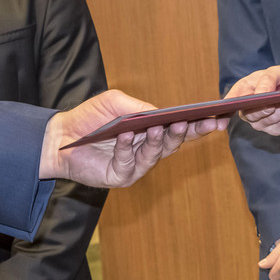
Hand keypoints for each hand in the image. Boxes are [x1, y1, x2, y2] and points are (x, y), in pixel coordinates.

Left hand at [40, 89, 223, 187]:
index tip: (218, 117)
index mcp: (152, 131)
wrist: (61, 136)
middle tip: (200, 122)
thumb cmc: (91, 117)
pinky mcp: (119, 176)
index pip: (181, 128)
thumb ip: (140, 108)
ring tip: (162, 126)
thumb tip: (162, 113)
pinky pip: (128, 163)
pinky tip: (126, 135)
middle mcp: (147, 149)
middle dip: (189, 132)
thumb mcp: (117, 103)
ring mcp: (135, 165)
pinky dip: (127, 148)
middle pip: (174, 143)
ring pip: (155, 154)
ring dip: (160, 140)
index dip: (200, 124)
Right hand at [228, 65, 279, 135]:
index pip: (230, 103)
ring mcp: (262, 122)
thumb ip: (268, 78)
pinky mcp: (277, 129)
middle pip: (251, 114)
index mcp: (244, 91)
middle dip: (265, 107)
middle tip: (275, 100)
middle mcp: (250, 110)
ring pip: (270, 118)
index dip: (223, 114)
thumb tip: (260, 93)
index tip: (221, 123)